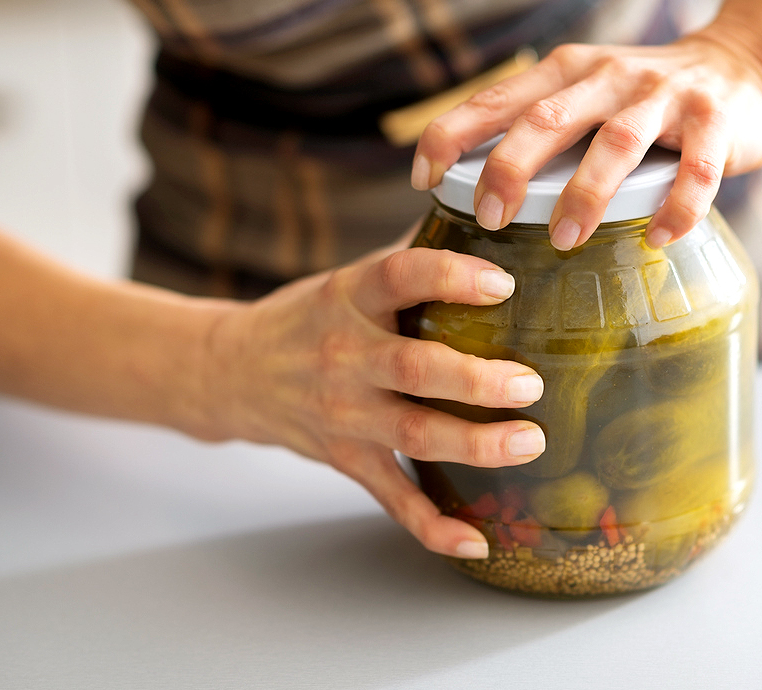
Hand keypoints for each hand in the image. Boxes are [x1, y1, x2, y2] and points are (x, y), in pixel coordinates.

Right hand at [193, 244, 545, 558]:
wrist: (232, 372)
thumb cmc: (304, 319)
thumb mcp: (345, 279)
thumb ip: (407, 261)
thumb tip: (483, 223)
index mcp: (349, 298)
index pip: (399, 277)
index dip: (450, 277)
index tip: (501, 284)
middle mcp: (345, 355)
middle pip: (415, 368)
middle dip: (477, 379)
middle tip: (530, 382)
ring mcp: (345, 412)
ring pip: (414, 433)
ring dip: (475, 443)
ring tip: (530, 441)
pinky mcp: (346, 457)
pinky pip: (392, 497)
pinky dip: (432, 525)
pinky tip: (476, 538)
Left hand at [410, 28, 761, 248]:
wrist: (743, 66)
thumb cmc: (642, 101)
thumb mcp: (584, 95)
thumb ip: (539, 127)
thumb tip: (472, 190)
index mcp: (566, 73)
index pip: (495, 99)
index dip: (452, 135)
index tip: (425, 179)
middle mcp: (608, 77)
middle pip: (547, 120)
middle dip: (510, 169)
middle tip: (489, 218)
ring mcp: (663, 97)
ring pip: (615, 144)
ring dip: (585, 194)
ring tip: (563, 240)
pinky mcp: (714, 121)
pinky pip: (694, 170)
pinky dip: (676, 206)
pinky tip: (657, 239)